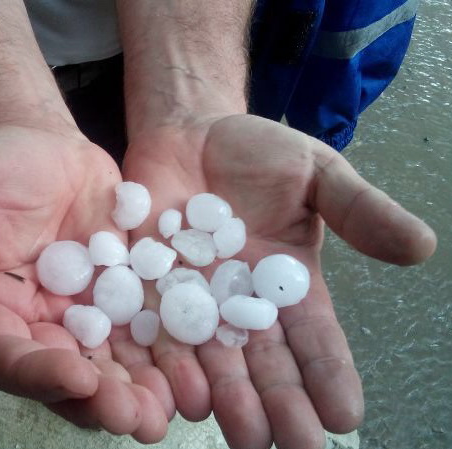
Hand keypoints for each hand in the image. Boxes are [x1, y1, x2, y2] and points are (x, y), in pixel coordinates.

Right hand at [0, 125, 167, 441]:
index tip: (77, 375)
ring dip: (135, 393)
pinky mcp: (121, 295)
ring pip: (107, 364)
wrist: (44, 145)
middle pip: (62, 375)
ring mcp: (82, 313)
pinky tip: (189, 370)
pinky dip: (162, 354)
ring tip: (165, 413)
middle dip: (98, 400)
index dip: (38, 374)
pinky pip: (141, 329)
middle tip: (134, 418)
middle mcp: (36, 323)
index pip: (6, 356)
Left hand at [116, 114, 435, 448]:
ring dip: (228, 398)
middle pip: (264, 363)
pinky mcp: (148, 286)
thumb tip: (423, 246)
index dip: (330, 375)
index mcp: (289, 285)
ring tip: (243, 434)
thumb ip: (359, 209)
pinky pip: (156, 330)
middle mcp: (241, 304)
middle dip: (280, 405)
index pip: (316, 339)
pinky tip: (182, 392)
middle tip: (294, 446)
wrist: (188, 132)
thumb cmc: (257, 152)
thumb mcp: (316, 173)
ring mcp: (193, 299)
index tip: (344, 415)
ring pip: (212, 359)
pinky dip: (169, 363)